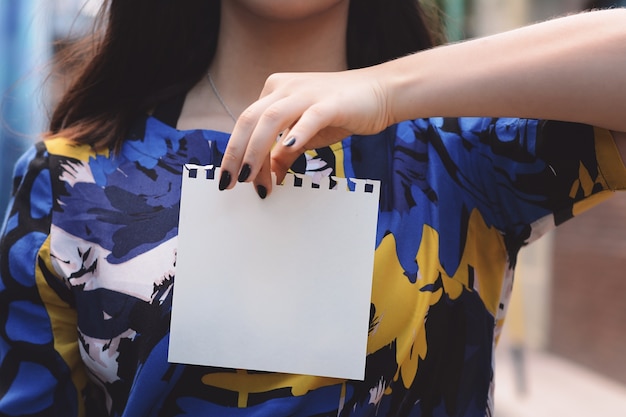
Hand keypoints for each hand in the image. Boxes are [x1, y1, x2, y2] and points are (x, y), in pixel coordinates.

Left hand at [218, 68, 392, 196]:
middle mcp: (285, 87)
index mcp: (275, 91)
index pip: (247, 125)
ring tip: (251, 177)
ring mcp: (307, 92)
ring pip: (270, 119)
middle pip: (249, 119)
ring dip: (257, 151)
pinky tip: (287, 150)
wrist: (381, 92)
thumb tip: (267, 176)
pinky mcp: (330, 102)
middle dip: (236, 153)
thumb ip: (284, 153)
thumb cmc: (342, 112)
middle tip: (229, 182)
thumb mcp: (306, 135)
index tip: (234, 181)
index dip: (238, 154)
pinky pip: (308, 117)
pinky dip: (296, 134)